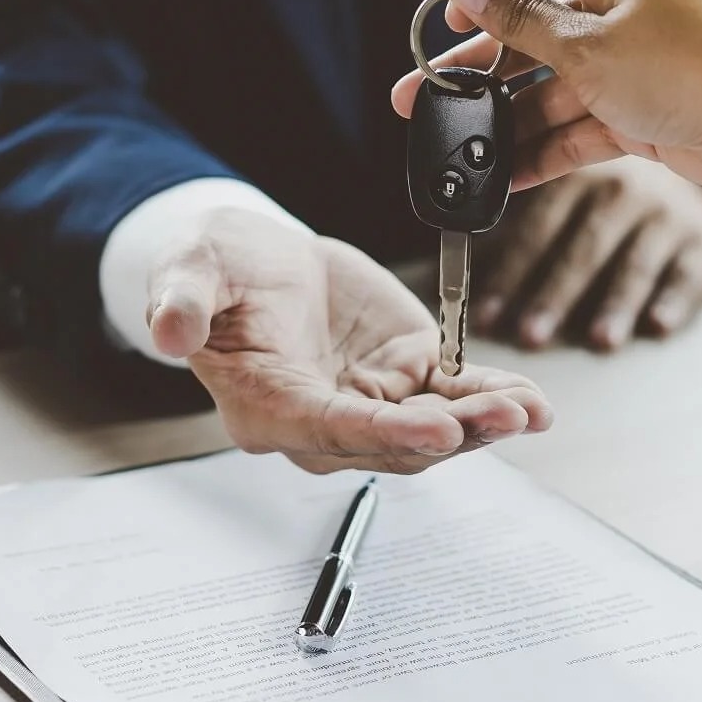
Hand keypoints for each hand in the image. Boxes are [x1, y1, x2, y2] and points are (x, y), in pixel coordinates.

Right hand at [145, 208, 552, 474]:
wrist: (256, 260)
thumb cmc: (217, 271)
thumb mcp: (189, 271)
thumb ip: (182, 303)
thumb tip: (167, 332)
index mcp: (267, 408)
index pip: (330, 430)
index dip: (384, 432)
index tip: (435, 428)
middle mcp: (324, 423)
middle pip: (393, 442)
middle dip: (453, 434)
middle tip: (504, 416)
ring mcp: (371, 402)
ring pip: (433, 428)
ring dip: (483, 423)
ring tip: (529, 410)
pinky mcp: (407, 376)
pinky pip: (455, 396)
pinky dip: (493, 399)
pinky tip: (533, 403)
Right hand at [391, 0, 701, 191]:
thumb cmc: (697, 62)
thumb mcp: (589, 43)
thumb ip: (520, 21)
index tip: (450, 13)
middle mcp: (620, 3)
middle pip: (530, 24)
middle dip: (476, 62)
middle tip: (421, 94)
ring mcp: (630, 59)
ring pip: (550, 83)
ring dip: (505, 115)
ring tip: (455, 146)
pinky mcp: (641, 111)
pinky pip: (577, 126)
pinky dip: (544, 148)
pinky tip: (503, 175)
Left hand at [475, 156, 701, 349]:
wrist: (697, 165)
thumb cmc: (614, 190)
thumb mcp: (573, 183)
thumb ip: (525, 210)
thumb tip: (454, 243)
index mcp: (579, 174)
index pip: (537, 227)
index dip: (510, 273)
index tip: (486, 317)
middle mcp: (625, 189)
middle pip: (583, 248)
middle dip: (554, 294)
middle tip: (531, 336)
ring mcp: (669, 214)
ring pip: (635, 262)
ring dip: (616, 303)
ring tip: (598, 341)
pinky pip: (690, 271)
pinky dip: (676, 298)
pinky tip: (658, 325)